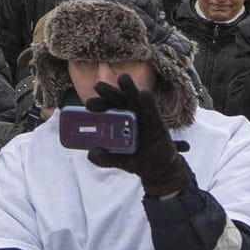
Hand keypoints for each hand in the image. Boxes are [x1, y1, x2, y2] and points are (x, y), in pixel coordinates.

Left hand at [85, 74, 192, 197]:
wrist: (160, 170)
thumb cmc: (140, 159)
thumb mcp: (120, 160)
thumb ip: (105, 159)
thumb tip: (91, 153)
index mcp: (122, 121)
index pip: (109, 109)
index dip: (99, 104)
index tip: (88, 105)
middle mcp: (133, 116)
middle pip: (120, 100)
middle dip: (109, 92)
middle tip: (98, 86)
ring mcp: (146, 119)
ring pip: (136, 101)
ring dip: (130, 89)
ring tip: (123, 78)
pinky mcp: (158, 126)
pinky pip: (153, 113)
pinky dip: (149, 104)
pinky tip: (144, 94)